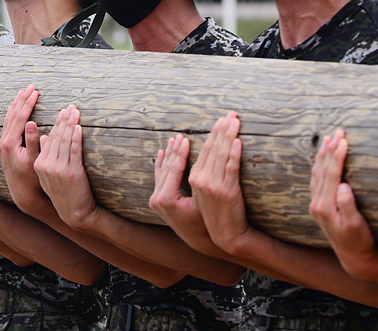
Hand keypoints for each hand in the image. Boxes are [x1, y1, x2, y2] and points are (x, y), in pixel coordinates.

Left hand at [0, 85, 47, 213]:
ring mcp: (2, 144)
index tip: (36, 91)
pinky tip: (12, 109)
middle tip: (30, 86)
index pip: (19, 117)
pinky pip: (6, 125)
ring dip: (16, 104)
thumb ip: (33, 142)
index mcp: (10, 144)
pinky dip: (11, 114)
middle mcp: (3, 142)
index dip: (28, 103)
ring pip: (7, 119)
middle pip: (11, 115)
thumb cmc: (32, 180)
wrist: (21, 194)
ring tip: (22, 93)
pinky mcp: (3, 147)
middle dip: (22, 100)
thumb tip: (32, 123)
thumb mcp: (34, 162)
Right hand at [33, 105, 98, 229]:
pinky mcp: (73, 173)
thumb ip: (46, 156)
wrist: (75, 212)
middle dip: (63, 120)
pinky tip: (79, 128)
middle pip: (56, 137)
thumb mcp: (49, 175)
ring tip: (75, 112)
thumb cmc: (64, 192)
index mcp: (39, 165)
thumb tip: (46, 136)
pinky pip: (75, 151)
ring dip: (70, 125)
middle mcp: (46, 165)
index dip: (56, 124)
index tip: (62, 111)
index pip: (48, 139)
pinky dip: (76, 138)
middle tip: (69, 107)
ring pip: (65, 142)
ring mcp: (59, 169)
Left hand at [150, 134, 215, 253]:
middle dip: (175, 149)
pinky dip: (161, 163)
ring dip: (169, 154)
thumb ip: (206, 182)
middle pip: (167, 168)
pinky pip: (159, 176)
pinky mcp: (158, 201)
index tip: (186, 138)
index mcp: (166, 199)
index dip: (181, 153)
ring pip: (162, 171)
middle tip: (180, 135)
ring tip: (174, 139)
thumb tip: (221, 156)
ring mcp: (156, 200)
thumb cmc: (209, 222)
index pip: (174, 169)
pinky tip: (163, 152)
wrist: (200, 241)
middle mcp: (158, 199)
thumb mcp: (207, 204)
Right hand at [191, 112, 252, 256]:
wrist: (228, 236)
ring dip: (229, 135)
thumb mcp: (207, 194)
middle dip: (222, 129)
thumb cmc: (220, 215)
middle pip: (213, 148)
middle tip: (230, 114)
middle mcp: (201, 180)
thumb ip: (207, 176)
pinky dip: (234, 154)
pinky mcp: (227, 191)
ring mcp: (213, 185)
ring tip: (235, 121)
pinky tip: (238, 142)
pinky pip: (231, 168)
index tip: (221, 120)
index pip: (205, 150)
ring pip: (222, 155)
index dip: (214, 133)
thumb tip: (217, 156)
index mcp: (194, 178)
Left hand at [308, 130, 377, 277]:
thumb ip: (348, 206)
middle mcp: (316, 203)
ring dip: (323, 154)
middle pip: (322, 169)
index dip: (337, 156)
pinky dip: (319, 165)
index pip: (331, 174)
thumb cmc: (359, 240)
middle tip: (339, 131)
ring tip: (329, 137)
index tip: (344, 140)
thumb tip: (343, 187)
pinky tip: (323, 156)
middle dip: (330, 149)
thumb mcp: (356, 226)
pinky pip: (316, 179)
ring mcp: (315, 203)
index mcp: (325, 206)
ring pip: (317, 172)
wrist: (352, 256)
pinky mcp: (318, 204)